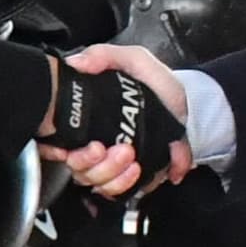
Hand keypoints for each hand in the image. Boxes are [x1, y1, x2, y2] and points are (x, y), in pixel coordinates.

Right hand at [41, 46, 181, 193]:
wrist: (188, 104)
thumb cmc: (157, 84)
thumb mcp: (133, 60)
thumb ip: (105, 56)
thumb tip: (76, 63)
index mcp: (86, 118)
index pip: (57, 143)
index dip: (59, 151)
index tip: (82, 146)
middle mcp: (92, 142)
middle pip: (77, 168)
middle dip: (96, 164)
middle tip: (119, 149)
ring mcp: (110, 161)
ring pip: (96, 182)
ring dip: (112, 175)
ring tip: (131, 159)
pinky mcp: (128, 174)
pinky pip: (116, 191)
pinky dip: (126, 185)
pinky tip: (137, 172)